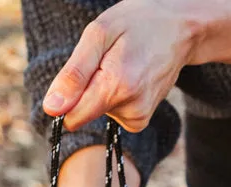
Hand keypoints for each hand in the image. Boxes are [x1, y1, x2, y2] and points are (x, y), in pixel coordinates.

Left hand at [43, 0, 202, 131]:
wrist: (179, 29)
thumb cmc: (136, 24)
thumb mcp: (98, 34)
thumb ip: (73, 75)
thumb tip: (51, 109)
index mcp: (116, 85)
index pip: (72, 117)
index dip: (66, 99)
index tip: (79, 76)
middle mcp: (131, 107)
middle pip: (83, 113)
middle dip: (86, 89)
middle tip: (106, 61)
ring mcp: (140, 116)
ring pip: (97, 112)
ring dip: (103, 89)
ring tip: (122, 64)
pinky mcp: (142, 120)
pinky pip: (112, 114)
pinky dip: (115, 97)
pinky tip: (130, 77)